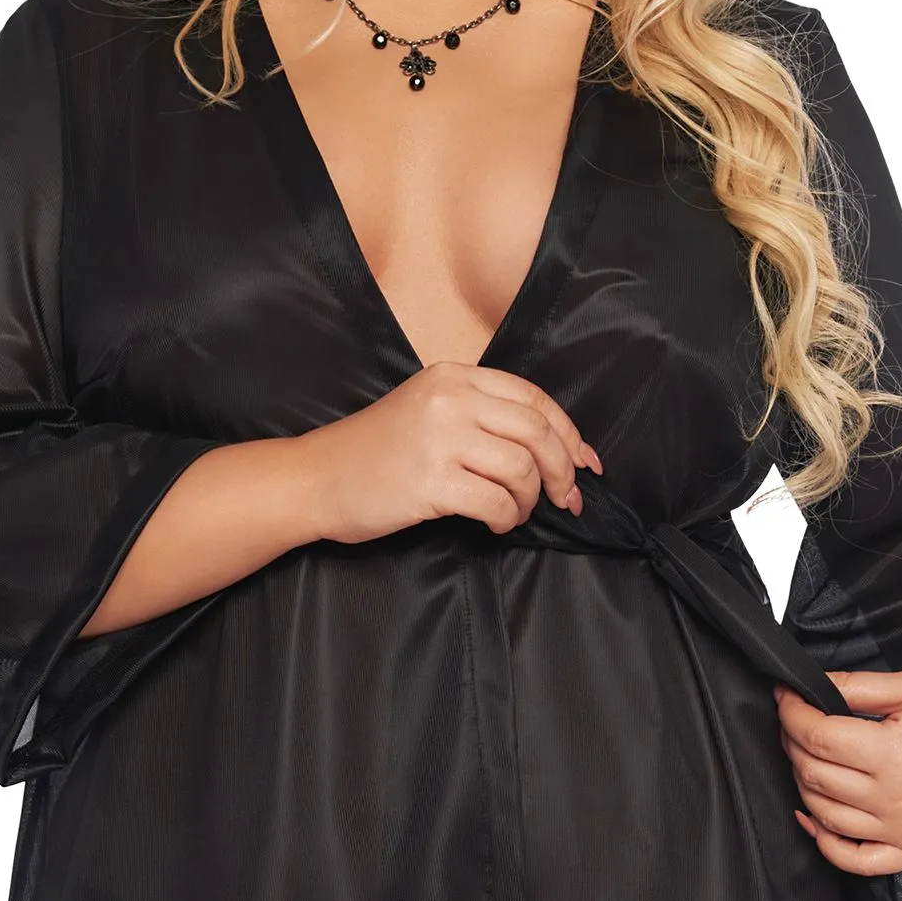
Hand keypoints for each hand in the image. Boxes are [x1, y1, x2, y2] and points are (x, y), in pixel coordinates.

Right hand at [300, 361, 601, 544]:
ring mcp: (440, 438)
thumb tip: (552, 450)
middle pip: (537, 432)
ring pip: (522, 469)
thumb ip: (480, 415)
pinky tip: (494, 524)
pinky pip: (497, 502)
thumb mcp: (426, 409)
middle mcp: (450, 399)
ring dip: (530, 499)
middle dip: (562, 471)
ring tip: (513, 512)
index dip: (568, 433)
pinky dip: (507, 518)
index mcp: (454, 376)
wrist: (315, 478)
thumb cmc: (374, 452)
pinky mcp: (431, 481)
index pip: (533, 398)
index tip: (585, 464)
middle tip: (566, 500)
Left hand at [773, 665, 901, 874]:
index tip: (784, 697)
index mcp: (896, 753)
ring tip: (807, 756)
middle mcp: (898, 798)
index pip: (816, 736)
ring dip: (804, 783)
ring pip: (826, 814)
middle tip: (794, 720)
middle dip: (793, 742)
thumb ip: (855, 688)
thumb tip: (806, 689)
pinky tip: (813, 817)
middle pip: (815, 774)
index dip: (790, 713)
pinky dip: (827, 844)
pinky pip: (857, 861)